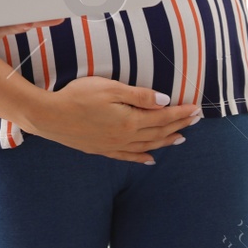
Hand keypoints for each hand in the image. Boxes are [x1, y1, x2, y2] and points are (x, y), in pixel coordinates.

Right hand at [22, 77, 200, 162]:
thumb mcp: (110, 88)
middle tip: (196, 120)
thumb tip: (164, 101)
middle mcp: (126, 137)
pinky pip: (128, 157)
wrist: (50, 116)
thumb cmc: (78, 97)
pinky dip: (142, 158)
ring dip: (166, 142)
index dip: (181, 112)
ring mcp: (114, 146)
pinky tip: (150, 159)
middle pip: (159, 132)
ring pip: (147, 146)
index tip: (196, 108)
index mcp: (130, 121)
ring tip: (181, 138)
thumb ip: (139, 96)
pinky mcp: (102, 150)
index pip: (163, 117)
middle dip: (179, 125)